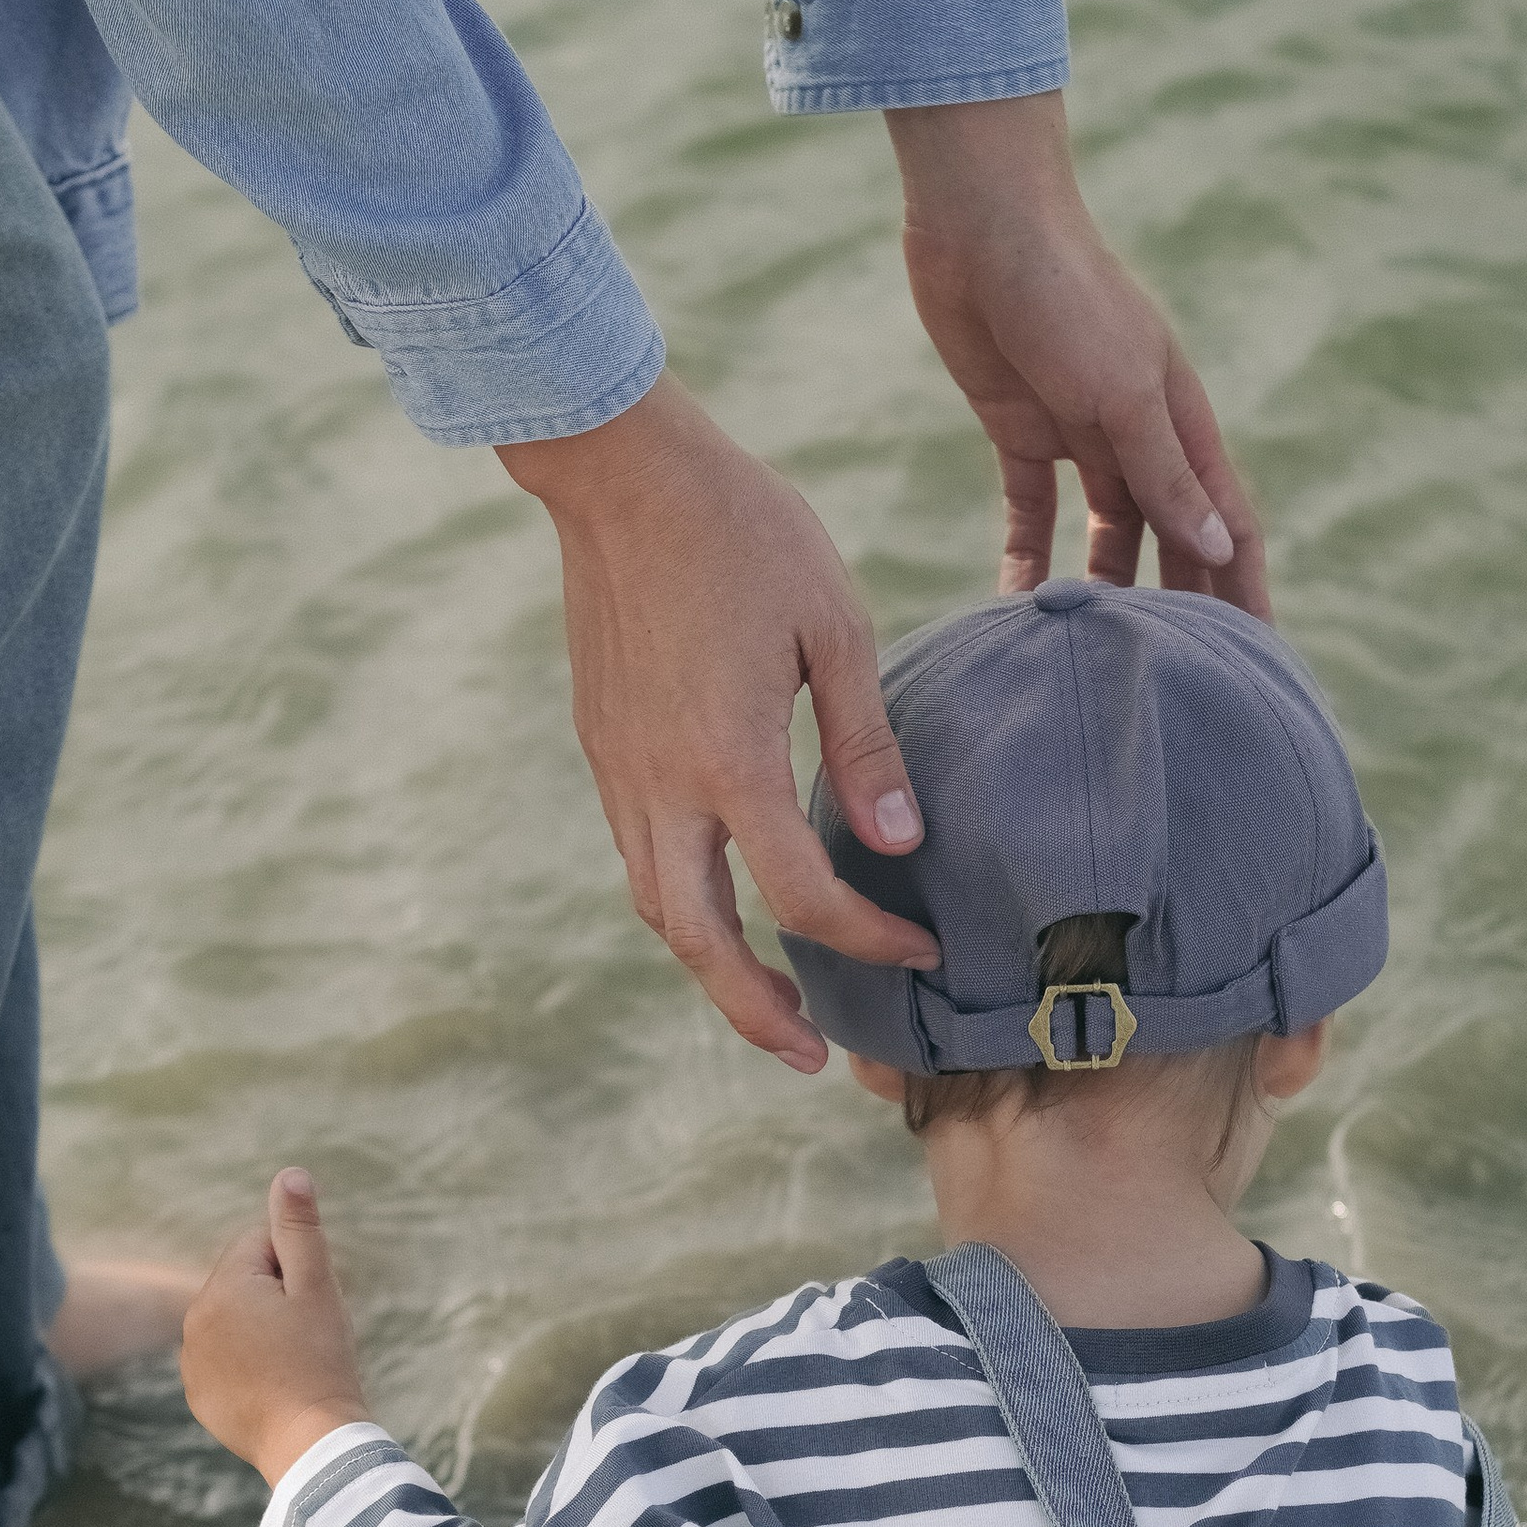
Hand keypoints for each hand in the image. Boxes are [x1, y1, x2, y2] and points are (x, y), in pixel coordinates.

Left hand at [179, 1172, 374, 1488]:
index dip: (296, 1268)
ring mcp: (191, 1361)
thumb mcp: (318, 1288)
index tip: (311, 1305)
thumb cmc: (321, 1362)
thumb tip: (289, 1174)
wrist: (309, 1444)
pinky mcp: (198, 1395)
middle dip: (276, 1297)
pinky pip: (224, 1361)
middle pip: (244, 1282)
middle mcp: (194, 1319)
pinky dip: (247, 1367)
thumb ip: (299, 1230)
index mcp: (223, 1286)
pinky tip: (274, 1388)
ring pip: (234, 1322)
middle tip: (306, 1337)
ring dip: (261, 1330)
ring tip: (291, 1365)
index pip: (260, 1244)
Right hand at [499, 377, 937, 1071]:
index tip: (924, 950)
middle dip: (755, 1011)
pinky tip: (726, 896)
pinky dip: (683, 899)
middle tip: (811, 1056)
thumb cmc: (743, 529)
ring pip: (656, 906)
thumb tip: (899, 843)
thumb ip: (865, 742)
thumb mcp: (833, 624)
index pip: (801, 896)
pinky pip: (640, 852)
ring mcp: (620, 768)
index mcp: (729, 760)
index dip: (867, 940)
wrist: (618, 471)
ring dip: (711, 965)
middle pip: (700, 942)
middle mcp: (662, 783)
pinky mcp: (601, 744)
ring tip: (769, 997)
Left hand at [889, 94, 1269, 615]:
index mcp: (1183, 419)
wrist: (981, 223)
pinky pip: (1032, 512)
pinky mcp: (1020, 429)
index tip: (1255, 663)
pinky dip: (1027, 559)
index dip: (1243, 590)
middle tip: (1181, 684)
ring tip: (1097, 663)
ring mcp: (1081, 433)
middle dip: (1180, 606)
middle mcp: (1141, 433)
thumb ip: (1164, 470)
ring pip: (1106, 534)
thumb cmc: (1066, 291)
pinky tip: (1014, 611)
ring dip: (1105, 592)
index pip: (1227, 523)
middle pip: (1171, 538)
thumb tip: (1221, 547)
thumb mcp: (1123, 390)